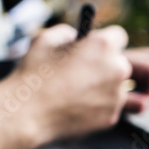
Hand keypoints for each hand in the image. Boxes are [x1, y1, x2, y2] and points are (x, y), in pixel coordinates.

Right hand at [0, 24, 132, 148]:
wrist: (28, 112)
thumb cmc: (34, 73)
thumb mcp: (45, 39)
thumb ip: (67, 33)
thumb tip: (76, 37)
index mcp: (103, 46)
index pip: (118, 36)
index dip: (104, 40)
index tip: (95, 47)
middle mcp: (117, 70)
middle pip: (120, 63)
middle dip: (105, 64)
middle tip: (83, 70)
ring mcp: (117, 96)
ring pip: (115, 87)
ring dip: (101, 86)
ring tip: (73, 91)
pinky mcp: (113, 116)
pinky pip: (108, 106)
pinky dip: (97, 105)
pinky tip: (74, 105)